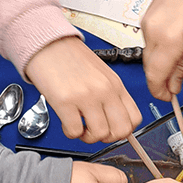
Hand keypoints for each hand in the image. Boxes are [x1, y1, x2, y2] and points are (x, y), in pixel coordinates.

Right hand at [25, 36, 141, 141]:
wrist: (48, 44)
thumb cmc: (71, 59)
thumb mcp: (102, 75)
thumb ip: (111, 96)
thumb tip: (116, 120)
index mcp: (116, 84)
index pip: (135, 119)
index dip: (123, 130)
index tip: (111, 129)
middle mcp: (105, 90)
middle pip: (121, 131)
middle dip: (107, 138)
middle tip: (95, 131)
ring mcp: (86, 96)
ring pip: (99, 135)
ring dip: (87, 136)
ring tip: (79, 125)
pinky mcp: (65, 101)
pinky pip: (75, 131)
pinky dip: (70, 132)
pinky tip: (67, 121)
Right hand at [142, 0, 182, 99]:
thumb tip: (182, 83)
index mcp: (171, 38)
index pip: (156, 77)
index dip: (161, 91)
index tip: (168, 97)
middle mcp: (156, 28)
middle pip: (150, 66)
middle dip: (161, 79)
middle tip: (173, 88)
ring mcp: (151, 18)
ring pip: (151, 51)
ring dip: (162, 62)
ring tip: (179, 67)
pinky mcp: (151, 10)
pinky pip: (153, 36)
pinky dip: (162, 46)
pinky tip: (177, 47)